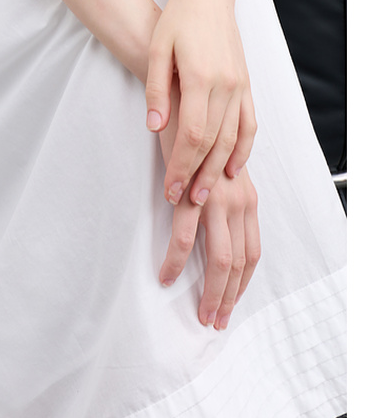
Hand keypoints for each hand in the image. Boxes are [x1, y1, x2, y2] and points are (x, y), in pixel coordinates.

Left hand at [146, 0, 256, 206]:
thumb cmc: (176, 20)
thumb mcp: (156, 49)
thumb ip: (156, 89)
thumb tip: (154, 127)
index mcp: (200, 77)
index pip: (192, 135)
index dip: (181, 166)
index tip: (170, 190)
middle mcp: (225, 85)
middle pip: (213, 143)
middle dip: (197, 176)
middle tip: (183, 203)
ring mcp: (240, 85)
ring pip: (232, 139)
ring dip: (218, 170)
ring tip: (204, 194)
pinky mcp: (246, 84)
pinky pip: (249, 124)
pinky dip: (243, 149)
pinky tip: (233, 168)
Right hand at [157, 90, 260, 327]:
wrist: (180, 98)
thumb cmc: (195, 132)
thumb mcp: (218, 167)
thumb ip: (222, 195)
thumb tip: (217, 227)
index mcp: (246, 196)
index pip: (252, 252)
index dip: (242, 284)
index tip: (229, 305)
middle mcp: (238, 199)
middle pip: (239, 262)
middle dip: (227, 297)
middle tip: (214, 320)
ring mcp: (214, 196)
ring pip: (219, 257)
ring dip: (209, 291)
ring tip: (199, 312)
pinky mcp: (188, 190)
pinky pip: (183, 236)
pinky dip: (176, 262)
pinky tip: (166, 276)